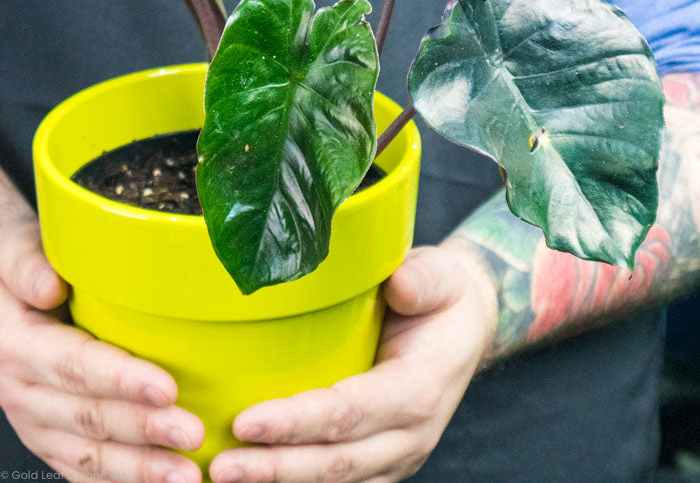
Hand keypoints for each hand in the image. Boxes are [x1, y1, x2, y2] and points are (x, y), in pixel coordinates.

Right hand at [0, 196, 204, 482]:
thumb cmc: (17, 266)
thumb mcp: (10, 246)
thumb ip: (25, 263)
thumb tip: (48, 287)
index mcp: (20, 345)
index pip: (76, 366)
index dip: (122, 381)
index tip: (168, 389)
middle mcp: (24, 390)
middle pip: (89, 416)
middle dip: (144, 431)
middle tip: (193, 435)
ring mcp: (36, 419)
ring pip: (88, 453)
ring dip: (138, 470)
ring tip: (186, 477)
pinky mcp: (50, 433)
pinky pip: (80, 467)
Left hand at [209, 240, 497, 482]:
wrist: (465, 328)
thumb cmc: (443, 297)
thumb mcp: (439, 276)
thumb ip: (423, 280)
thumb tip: (400, 285)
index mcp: (418, 388)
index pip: (350, 412)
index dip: (297, 422)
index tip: (245, 422)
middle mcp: (410, 433)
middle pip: (336, 462)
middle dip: (275, 467)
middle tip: (219, 465)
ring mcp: (398, 452)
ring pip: (336, 480)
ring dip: (280, 481)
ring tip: (226, 476)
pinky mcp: (383, 458)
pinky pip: (340, 479)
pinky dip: (298, 480)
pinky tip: (259, 475)